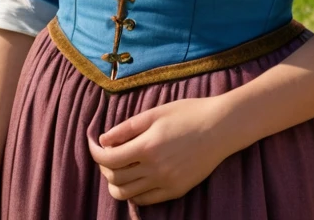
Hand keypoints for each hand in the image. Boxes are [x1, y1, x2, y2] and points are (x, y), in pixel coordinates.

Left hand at [87, 97, 239, 205]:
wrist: (221, 127)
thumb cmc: (188, 113)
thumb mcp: (155, 113)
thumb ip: (127, 128)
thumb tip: (103, 140)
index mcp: (147, 147)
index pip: (108, 159)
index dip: (95, 152)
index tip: (93, 143)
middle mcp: (155, 169)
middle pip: (115, 179)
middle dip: (104, 166)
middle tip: (106, 153)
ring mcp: (166, 183)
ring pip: (127, 194)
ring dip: (116, 183)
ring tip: (118, 168)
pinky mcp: (176, 190)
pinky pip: (145, 200)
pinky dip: (134, 193)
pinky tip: (135, 178)